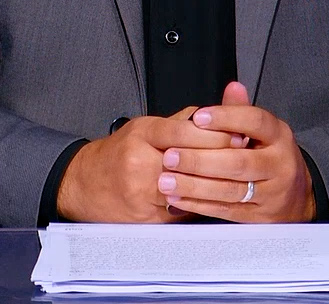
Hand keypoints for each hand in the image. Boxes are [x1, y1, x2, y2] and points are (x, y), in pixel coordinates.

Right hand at [56, 107, 234, 222]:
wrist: (83, 183)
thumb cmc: (118, 154)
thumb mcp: (145, 128)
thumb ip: (181, 122)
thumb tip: (215, 113)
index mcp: (142, 134)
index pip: (183, 131)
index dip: (214, 134)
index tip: (238, 134)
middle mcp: (139, 161)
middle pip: (189, 160)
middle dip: (220, 159)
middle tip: (245, 157)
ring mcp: (141, 191)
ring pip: (187, 188)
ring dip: (214, 184)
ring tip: (236, 179)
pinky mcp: (144, 216)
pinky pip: (179, 211)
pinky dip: (198, 204)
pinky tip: (215, 200)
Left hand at [159, 82, 316, 222]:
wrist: (296, 197)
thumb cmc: (271, 157)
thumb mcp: (263, 131)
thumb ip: (242, 111)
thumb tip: (233, 87)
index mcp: (279, 136)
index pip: (255, 122)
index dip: (226, 118)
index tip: (197, 117)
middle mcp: (279, 164)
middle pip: (239, 161)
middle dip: (200, 160)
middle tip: (171, 156)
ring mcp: (271, 193)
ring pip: (230, 189)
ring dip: (194, 185)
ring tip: (167, 180)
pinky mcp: (259, 217)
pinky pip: (226, 210)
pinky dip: (199, 204)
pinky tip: (178, 198)